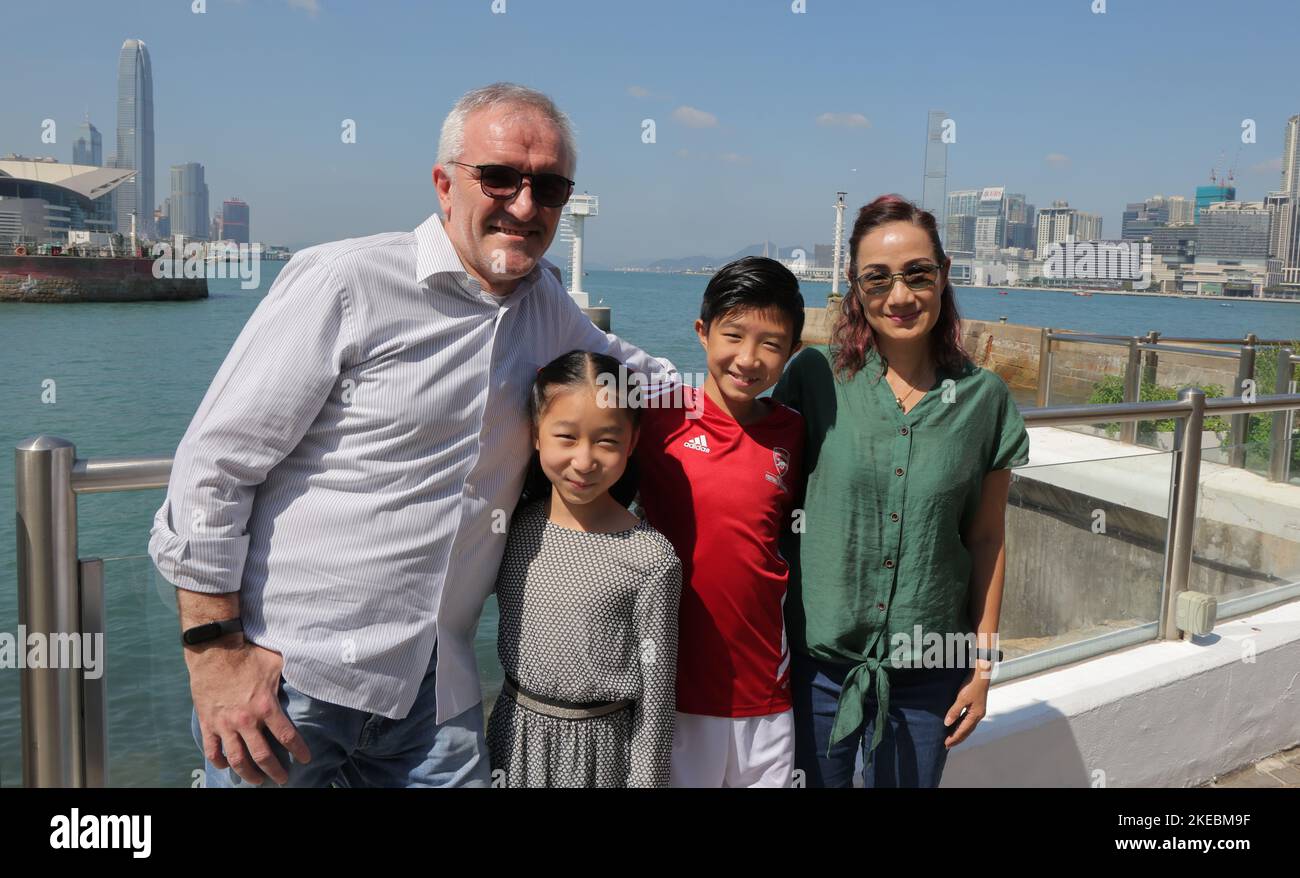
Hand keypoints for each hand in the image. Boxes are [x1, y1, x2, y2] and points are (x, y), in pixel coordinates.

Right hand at [186, 639, 310, 784]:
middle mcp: (246, 720)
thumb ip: (293, 672)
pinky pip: (212, 750)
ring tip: (256, 781)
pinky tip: (226, 766)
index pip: (287, 736)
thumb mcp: (276, 662)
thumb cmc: (248, 655)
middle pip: (262, 756)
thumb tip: (312, 670)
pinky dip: (219, 761)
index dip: (299, 750)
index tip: (306, 759)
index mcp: (266, 706)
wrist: (214, 652)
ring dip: (248, 774)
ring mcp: (225, 724)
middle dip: (274, 771)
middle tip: (281, 780)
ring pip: (237, 759)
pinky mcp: (208, 723)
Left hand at [942, 668, 989, 748]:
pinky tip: (956, 725)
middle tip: (947, 745)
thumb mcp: (962, 698)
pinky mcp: (976, 706)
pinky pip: (968, 720)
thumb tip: (947, 724)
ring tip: (951, 738)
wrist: (981, 674)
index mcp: (976, 715)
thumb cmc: (972, 685)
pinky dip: (962, 725)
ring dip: (960, 733)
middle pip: (967, 731)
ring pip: (968, 726)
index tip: (946, 744)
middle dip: (957, 738)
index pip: (963, 730)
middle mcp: (978, 715)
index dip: (955, 738)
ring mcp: (978, 711)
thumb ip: (955, 711)